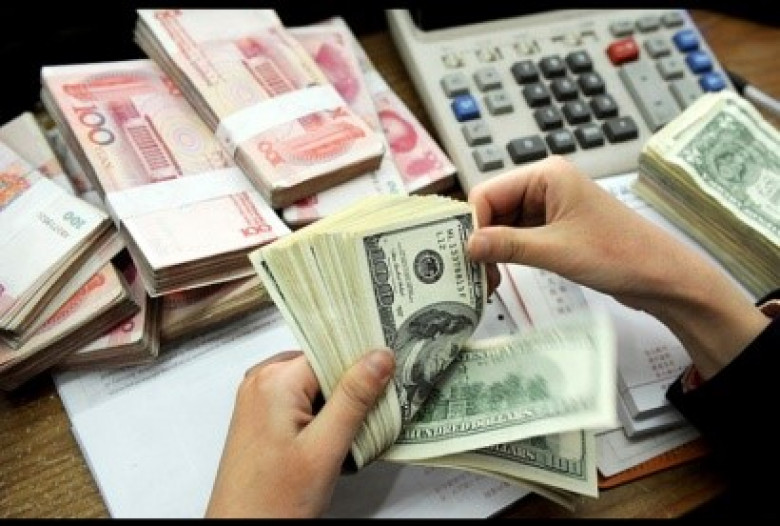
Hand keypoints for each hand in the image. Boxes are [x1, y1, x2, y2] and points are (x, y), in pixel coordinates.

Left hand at [205, 348, 394, 517]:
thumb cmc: (273, 500)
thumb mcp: (325, 448)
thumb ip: (354, 398)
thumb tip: (379, 356)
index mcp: (275, 379)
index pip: (332, 349)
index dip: (363, 362)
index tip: (391, 372)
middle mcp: (261, 381)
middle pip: (323, 365)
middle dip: (352, 386)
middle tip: (373, 412)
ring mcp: (258, 399)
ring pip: (315, 384)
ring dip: (338, 404)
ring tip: (349, 434)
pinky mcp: (261, 417)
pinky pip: (301, 400)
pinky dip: (322, 415)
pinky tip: (333, 441)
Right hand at [466, 156, 768, 378]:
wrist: (662, 277)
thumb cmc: (617, 255)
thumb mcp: (556, 250)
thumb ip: (508, 246)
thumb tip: (467, 246)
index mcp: (545, 175)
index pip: (488, 193)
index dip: (473, 224)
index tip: (465, 257)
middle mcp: (544, 185)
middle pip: (492, 208)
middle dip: (480, 240)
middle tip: (472, 275)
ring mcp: (550, 207)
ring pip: (503, 225)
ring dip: (493, 250)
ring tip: (486, 282)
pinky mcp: (555, 228)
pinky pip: (518, 236)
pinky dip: (507, 255)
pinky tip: (499, 276)